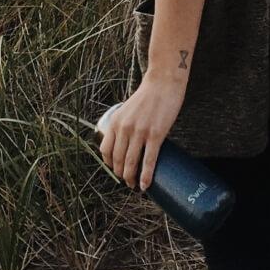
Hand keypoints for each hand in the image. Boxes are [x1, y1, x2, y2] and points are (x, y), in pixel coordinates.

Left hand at [100, 72, 185, 190]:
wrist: (163, 83)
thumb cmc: (148, 97)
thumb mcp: (127, 110)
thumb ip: (123, 125)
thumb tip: (127, 143)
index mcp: (115, 122)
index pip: (106, 150)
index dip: (109, 164)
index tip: (116, 170)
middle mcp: (124, 128)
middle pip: (118, 160)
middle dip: (121, 175)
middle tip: (126, 182)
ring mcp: (140, 132)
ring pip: (131, 163)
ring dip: (131, 179)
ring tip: (134, 186)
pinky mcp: (156, 135)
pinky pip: (148, 160)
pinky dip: (146, 176)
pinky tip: (145, 185)